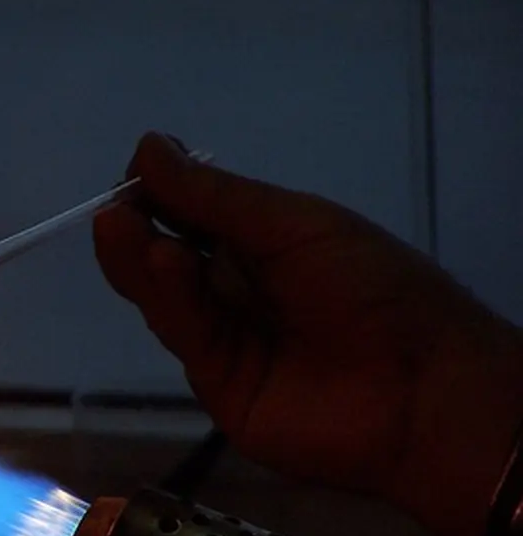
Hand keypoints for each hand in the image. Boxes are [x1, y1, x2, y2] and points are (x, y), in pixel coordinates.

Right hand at [94, 133, 522, 535]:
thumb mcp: (293, 224)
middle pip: (166, 251)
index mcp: (263, 240)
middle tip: (114, 207)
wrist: (420, 389)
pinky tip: (161, 261)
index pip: (191, 209)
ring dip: (140, 257)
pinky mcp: (214, 381)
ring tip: (118, 225)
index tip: (140, 168)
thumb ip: (214, 197)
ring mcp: (223, 335)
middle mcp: (236, 285)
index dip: (162, 189)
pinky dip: (168, 296)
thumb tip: (146, 146)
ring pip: (164, 293)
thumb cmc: (370, 286)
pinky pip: (183, 332)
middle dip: (138, 224)